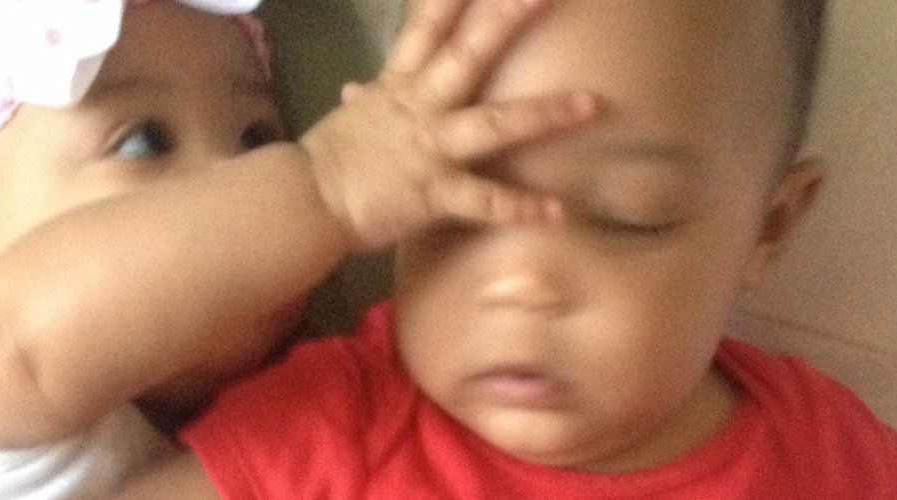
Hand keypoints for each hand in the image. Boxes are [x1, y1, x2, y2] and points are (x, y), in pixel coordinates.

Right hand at [299, 0, 596, 250]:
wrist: (307, 202)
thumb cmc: (330, 161)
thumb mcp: (351, 120)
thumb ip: (367, 100)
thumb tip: (358, 88)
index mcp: (400, 83)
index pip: (429, 23)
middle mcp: (420, 105)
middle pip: (469, 52)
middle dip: (508, 19)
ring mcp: (431, 147)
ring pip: (494, 124)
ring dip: (543, 114)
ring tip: (589, 104)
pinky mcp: (434, 192)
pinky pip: (483, 201)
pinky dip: (519, 206)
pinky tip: (558, 209)